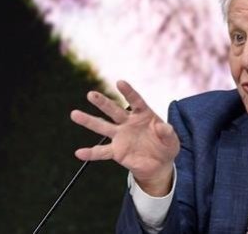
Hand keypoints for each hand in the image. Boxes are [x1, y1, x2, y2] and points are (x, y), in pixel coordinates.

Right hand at [70, 80, 179, 195]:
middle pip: (113, 110)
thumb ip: (168, 133)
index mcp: (143, 114)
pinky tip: (79, 153)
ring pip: (102, 126)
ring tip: (74, 114)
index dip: (128, 92)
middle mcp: (128, 122)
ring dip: (88, 120)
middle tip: (90, 94)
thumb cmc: (165, 146)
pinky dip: (90, 153)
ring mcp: (120, 136)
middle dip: (102, 102)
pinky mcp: (116, 151)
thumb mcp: (172, 141)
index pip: (135, 100)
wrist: (159, 164)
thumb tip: (163, 126)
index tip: (120, 82)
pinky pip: (101, 152)